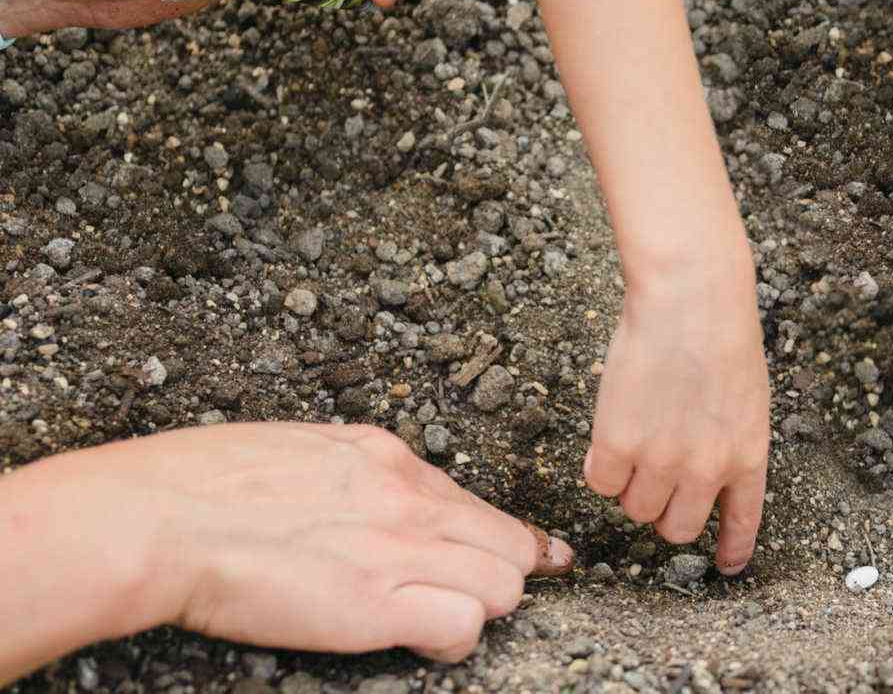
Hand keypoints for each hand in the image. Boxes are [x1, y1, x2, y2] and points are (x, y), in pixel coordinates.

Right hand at [0, 424, 571, 683]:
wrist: (162, 516)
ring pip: (501, 585)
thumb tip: (379, 489)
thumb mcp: (300, 449)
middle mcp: (408, 496)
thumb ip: (356, 471)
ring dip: (478, 607)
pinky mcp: (378, 602)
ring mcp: (400, 547)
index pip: (477, 502)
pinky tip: (417, 637)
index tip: (535, 555)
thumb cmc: (206, 483)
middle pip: (507, 544)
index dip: (507, 538)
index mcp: (386, 456)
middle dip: (501, 575)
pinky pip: (463, 623)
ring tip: (432, 618)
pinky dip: (451, 637)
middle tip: (474, 597)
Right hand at [584, 255, 770, 574]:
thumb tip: (695, 472)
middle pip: (676, 528)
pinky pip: (600, 483)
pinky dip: (599, 467)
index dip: (732, 549)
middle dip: (664, 510)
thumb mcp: (745, 396)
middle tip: (654, 477)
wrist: (689, 299)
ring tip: (631, 440)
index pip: (743, 523)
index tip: (727, 564)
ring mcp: (662, 462)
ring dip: (630, 485)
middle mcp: (707, 470)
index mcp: (748, 456)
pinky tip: (608, 435)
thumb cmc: (718, 331)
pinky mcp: (618, 445)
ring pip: (635, 509)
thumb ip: (726, 439)